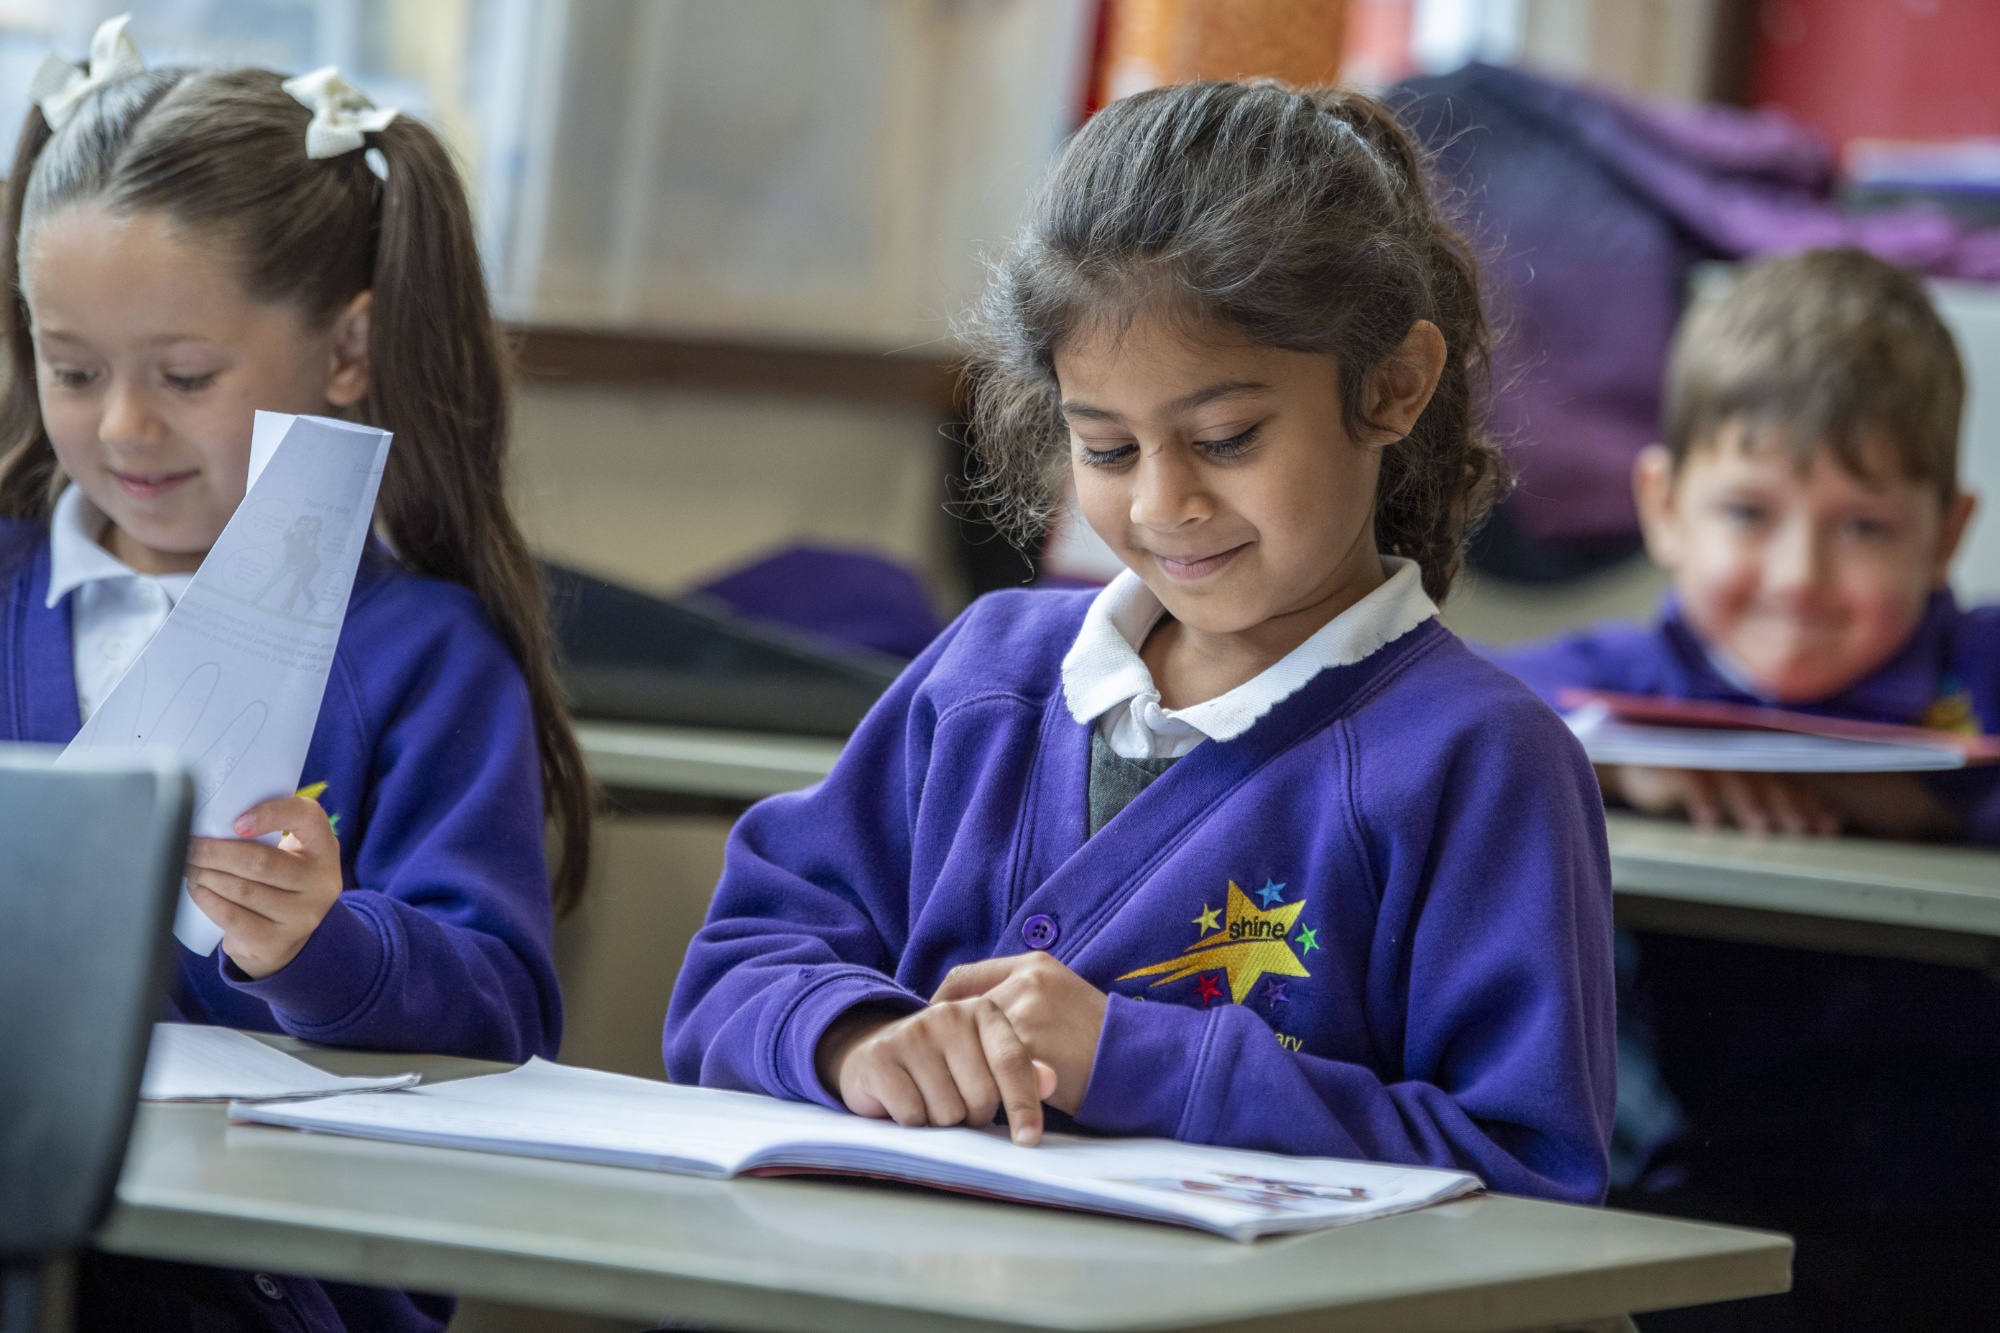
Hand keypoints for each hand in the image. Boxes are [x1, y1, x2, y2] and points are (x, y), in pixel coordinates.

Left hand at [184, 796, 342, 978]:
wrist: (285, 935)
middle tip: (190, 847)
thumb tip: (215, 824)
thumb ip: (265, 834)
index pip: (308, 817)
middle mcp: (322, 883)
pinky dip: (207, 900)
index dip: (272, 813)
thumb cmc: (279, 881)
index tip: (236, 823)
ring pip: (242, 890)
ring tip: (190, 867)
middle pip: (262, 861)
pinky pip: (232, 916)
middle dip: (216, 852)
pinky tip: (197, 890)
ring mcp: (303, 916)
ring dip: (206, 875)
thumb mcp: (288, 852)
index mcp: (324, 848)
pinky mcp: (277, 942)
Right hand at [816, 1000, 1058, 1144]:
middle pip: (982, 1096)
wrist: (873, 1050)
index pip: (1012, 1063)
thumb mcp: (983, 1059)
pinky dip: (913, 1122)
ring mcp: (912, 1034)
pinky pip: (913, 1115)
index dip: (1024, 1105)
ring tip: (930, 1100)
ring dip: (942, 1121)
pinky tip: (906, 1102)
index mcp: (982, 1011)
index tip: (1029, 1139)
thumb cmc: (941, 1062)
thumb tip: (1050, 1081)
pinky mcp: (881, 1057)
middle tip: (959, 1105)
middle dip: (975, 1115)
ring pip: (948, 1112)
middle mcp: (948, 1015)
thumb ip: (1020, 1071)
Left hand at [932, 952, 1107, 1115]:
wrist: (1136, 1059)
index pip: (961, 978)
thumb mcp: (1059, 992)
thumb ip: (1017, 991)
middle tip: (943, 1062)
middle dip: (949, 1040)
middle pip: (960, 1013)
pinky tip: (987, 1097)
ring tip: (962, 1083)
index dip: (942, 1004)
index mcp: (1031, 965)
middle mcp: (1025, 984)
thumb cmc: (1096, 1031)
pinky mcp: (1029, 1054)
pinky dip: (985, 1085)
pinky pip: (990, 1072)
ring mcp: (1025, 1018)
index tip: (936, 1027)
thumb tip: (967, 1013)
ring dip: (964, 1065)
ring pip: (971, 1044)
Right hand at [1603, 764, 1840, 835]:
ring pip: (1731, 777)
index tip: (1826, 828)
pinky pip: (1689, 779)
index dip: (1808, 801)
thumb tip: (1803, 822)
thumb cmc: (1684, 779)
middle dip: (1786, 804)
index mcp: (1748, 755)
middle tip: (1800, 832)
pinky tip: (1708, 824)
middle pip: (1765, 777)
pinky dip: (1700, 800)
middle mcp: (1728, 749)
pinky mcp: (1668, 758)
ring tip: (1759, 829)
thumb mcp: (1724, 787)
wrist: (1630, 762)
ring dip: (1746, 804)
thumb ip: (1757, 796)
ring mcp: (1699, 750)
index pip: (1786, 778)